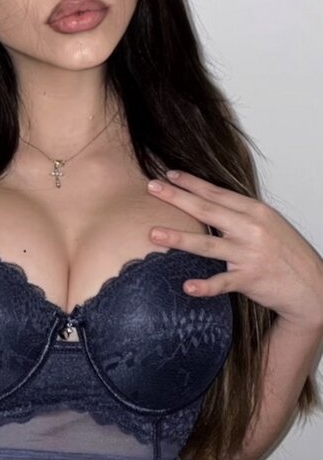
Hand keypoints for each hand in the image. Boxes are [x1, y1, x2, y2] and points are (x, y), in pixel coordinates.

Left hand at [147, 170, 322, 332]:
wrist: (311, 286)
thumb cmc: (286, 253)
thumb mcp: (267, 224)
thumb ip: (240, 214)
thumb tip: (208, 201)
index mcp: (255, 211)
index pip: (217, 193)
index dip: (191, 183)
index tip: (168, 174)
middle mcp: (251, 229)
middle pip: (207, 210)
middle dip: (176, 197)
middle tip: (152, 188)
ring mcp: (249, 254)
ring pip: (208, 245)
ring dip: (179, 238)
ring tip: (153, 232)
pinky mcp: (249, 279)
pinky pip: (222, 283)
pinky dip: (205, 286)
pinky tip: (187, 286)